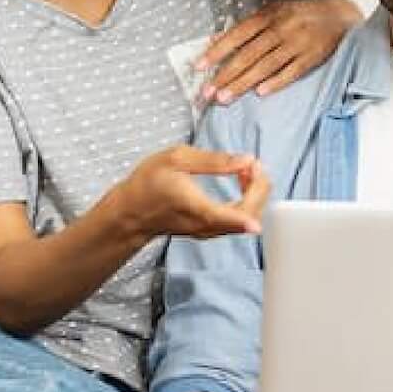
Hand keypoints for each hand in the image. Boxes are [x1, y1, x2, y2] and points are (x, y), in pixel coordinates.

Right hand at [115, 147, 271, 240]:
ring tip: (246, 169)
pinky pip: (239, 220)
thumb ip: (214, 160)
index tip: (260, 173)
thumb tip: (247, 160)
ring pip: (248, 219)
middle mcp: (208, 226)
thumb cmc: (149, 183)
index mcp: (199, 208)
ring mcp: (210, 231)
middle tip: (253, 164)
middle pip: (251, 215)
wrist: (132, 211)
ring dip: (255, 193)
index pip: (238, 215)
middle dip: (260, 187)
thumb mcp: (177, 159)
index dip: (258, 196)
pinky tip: (240, 181)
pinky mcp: (211, 230)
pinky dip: (247, 200)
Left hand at [201, 0, 361, 102]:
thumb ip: (246, 27)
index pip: (237, 35)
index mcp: (269, 15)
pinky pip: (291, 72)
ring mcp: (298, 43)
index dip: (218, 51)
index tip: (200, 67)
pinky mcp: (312, 57)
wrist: (339, 15)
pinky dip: (276, 82)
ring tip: (225, 98)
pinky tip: (260, 93)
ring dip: (243, 83)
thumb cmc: (299, 15)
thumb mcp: (272, 12)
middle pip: (249, 55)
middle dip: (226, 74)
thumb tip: (216, 39)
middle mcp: (281, 28)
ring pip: (266, 66)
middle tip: (208, 92)